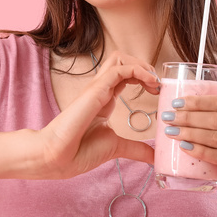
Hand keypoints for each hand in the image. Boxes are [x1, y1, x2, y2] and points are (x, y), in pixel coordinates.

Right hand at [35, 51, 159, 179]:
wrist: (57, 158)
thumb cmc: (79, 151)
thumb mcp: (117, 148)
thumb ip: (136, 150)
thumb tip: (154, 158)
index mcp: (103, 99)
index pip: (124, 75)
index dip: (143, 77)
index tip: (158, 92)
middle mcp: (99, 90)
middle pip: (121, 60)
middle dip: (143, 66)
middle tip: (157, 84)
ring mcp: (96, 88)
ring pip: (119, 58)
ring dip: (141, 65)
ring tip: (154, 81)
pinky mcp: (95, 91)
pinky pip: (119, 69)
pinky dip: (138, 71)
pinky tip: (150, 84)